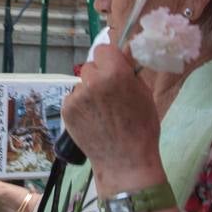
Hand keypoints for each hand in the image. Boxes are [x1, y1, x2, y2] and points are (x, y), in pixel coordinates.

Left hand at [60, 44, 161, 192]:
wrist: (125, 162)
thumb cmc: (142, 129)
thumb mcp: (144, 94)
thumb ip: (130, 72)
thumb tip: (122, 56)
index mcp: (115, 73)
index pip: (104, 49)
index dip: (110, 59)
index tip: (114, 69)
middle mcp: (93, 81)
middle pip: (91, 66)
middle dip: (98, 76)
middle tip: (109, 94)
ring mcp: (77, 96)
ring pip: (81, 83)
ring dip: (89, 91)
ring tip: (101, 111)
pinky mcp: (67, 110)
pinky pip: (73, 99)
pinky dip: (80, 106)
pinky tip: (92, 119)